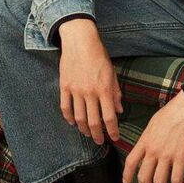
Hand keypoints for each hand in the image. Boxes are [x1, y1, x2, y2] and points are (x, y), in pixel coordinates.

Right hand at [58, 19, 122, 142]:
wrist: (80, 41)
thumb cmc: (98, 55)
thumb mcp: (112, 73)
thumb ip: (115, 93)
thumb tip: (119, 110)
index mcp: (104, 89)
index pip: (109, 117)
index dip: (112, 131)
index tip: (114, 138)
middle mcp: (90, 93)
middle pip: (93, 122)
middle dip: (97, 135)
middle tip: (99, 141)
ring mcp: (76, 90)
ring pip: (79, 117)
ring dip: (83, 129)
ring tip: (87, 133)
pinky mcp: (64, 87)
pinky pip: (65, 107)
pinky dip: (68, 117)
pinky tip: (72, 122)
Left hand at [122, 91, 183, 182]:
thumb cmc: (172, 113)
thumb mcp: (153, 124)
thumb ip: (148, 138)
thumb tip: (146, 148)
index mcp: (144, 141)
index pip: (130, 162)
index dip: (126, 175)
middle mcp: (153, 150)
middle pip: (143, 177)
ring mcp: (167, 155)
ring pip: (159, 181)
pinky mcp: (181, 158)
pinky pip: (176, 179)